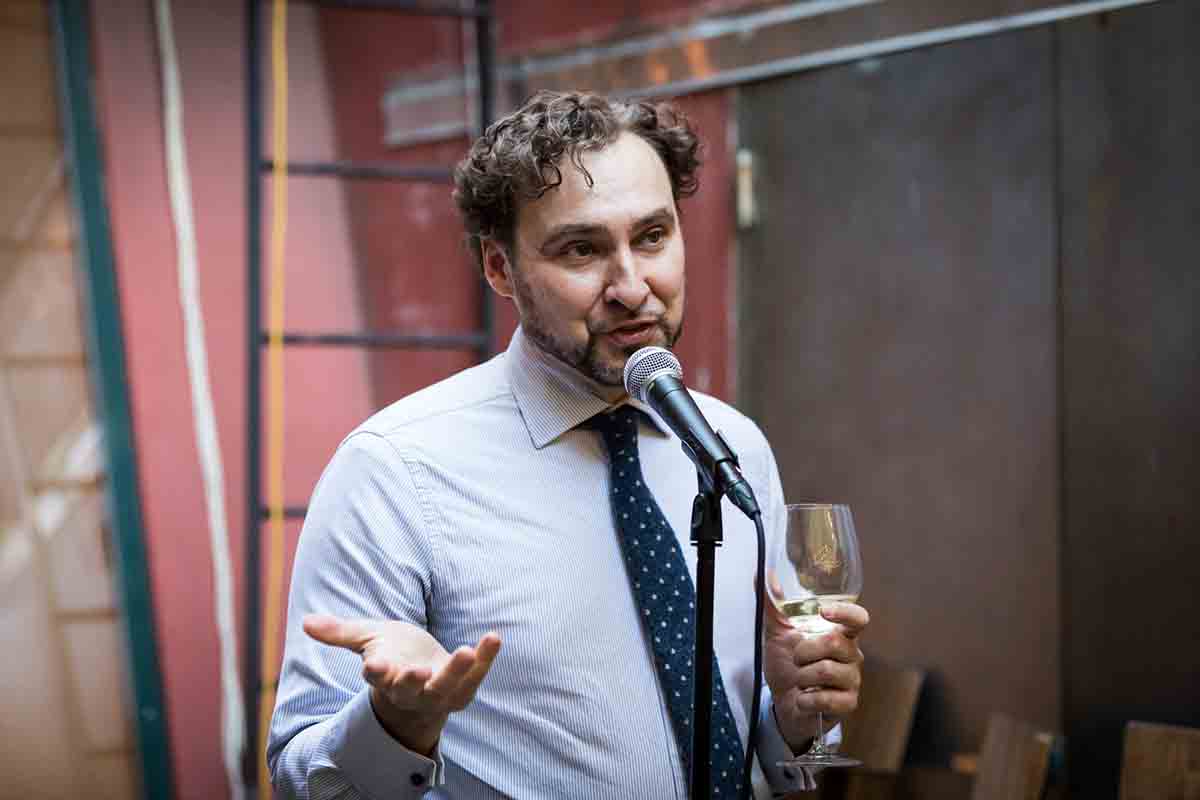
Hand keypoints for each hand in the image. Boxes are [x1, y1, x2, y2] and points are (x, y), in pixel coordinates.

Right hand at [303, 613, 500, 754]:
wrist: (421, 680)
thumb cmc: (392, 655)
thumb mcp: (367, 638)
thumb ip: (340, 632)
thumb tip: (306, 622)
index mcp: (385, 676)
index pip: (377, 677)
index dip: (376, 672)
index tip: (373, 666)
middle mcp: (411, 689)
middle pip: (410, 690)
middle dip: (412, 681)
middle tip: (417, 671)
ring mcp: (439, 692)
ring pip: (447, 687)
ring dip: (457, 672)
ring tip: (466, 650)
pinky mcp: (463, 689)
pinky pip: (477, 675)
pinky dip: (486, 658)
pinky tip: (494, 637)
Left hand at [760, 595, 867, 751]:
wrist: (784, 703)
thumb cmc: (787, 665)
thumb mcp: (777, 633)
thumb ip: (773, 605)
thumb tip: (764, 574)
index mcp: (839, 634)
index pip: (858, 618)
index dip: (845, 612)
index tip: (823, 611)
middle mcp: (851, 655)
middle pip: (835, 643)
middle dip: (804, 651)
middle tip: (795, 659)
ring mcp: (852, 680)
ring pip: (828, 670)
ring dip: (802, 676)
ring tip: (799, 680)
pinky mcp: (848, 703)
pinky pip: (827, 698)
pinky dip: (806, 699)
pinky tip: (803, 699)